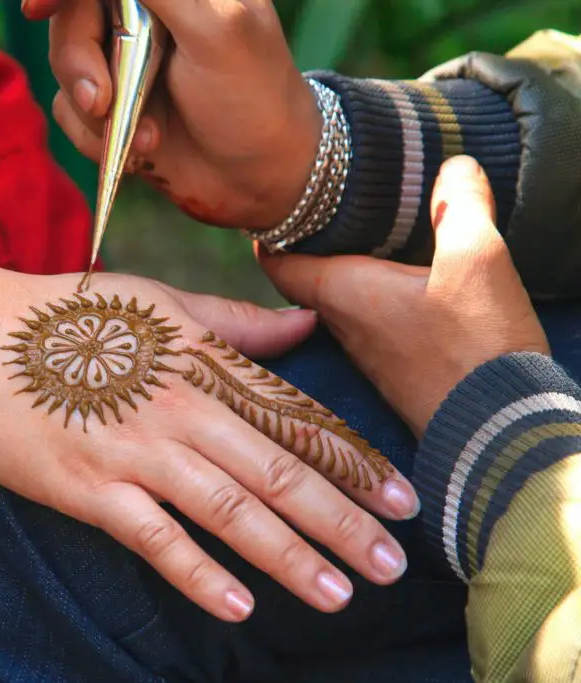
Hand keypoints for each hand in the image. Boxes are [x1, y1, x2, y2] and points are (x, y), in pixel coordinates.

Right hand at [0, 271, 419, 621]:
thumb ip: (234, 322)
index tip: (404, 502)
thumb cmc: (69, 318)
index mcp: (203, 362)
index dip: (355, 462)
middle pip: (277, 471)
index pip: (295, 419)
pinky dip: (199, 572)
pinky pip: (155, 537)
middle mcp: (182, 408)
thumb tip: (304, 321)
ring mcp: (136, 450)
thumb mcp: (157, 302)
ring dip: (289, 554)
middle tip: (394, 565)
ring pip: (230, 508)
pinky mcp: (90, 488)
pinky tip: (240, 605)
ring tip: (338, 593)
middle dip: (342, 521)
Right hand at [25, 0, 320, 229]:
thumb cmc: (252, 98)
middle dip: (79, 62)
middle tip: (102, 101)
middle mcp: (144, 15)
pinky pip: (69, 112)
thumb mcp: (215, 28)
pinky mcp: (112, 108)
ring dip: (94, 111)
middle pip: (71, 17)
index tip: (37, 8)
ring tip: (147, 136)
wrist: (262, 180)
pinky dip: (95, 138)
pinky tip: (141, 150)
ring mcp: (125, 62)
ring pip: (64, 67)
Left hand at [260, 156, 549, 436]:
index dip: (270, 228)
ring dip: (346, 268)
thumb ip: (460, 205)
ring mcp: (367, 352)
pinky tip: (406, 281)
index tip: (275, 200)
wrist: (499, 431)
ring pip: (338, 300)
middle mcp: (341, 325)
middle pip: (305, 276)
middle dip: (310, 241)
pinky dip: (376, 295)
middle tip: (324, 206)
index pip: (276, 260)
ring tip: (366, 233)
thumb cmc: (476, 347)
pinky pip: (371, 321)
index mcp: (341, 293)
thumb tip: (453, 165)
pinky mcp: (396, 370)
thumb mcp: (476, 260)